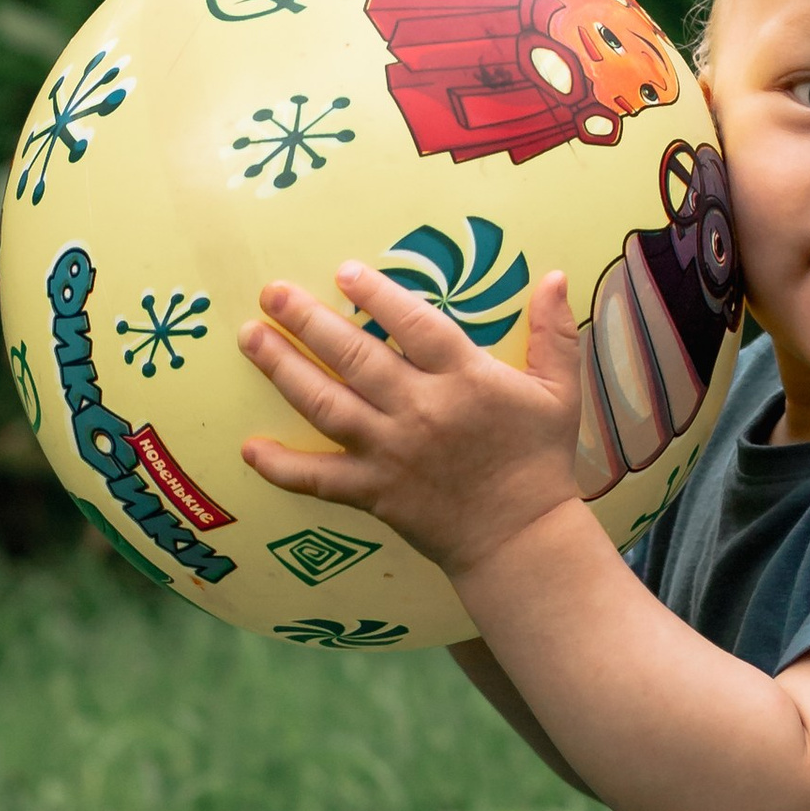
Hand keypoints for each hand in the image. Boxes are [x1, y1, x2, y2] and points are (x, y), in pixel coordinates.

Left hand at [238, 262, 585, 580]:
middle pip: (355, 356)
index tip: (344, 272)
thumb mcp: (559, 392)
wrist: (522, 539)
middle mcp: (422, 410)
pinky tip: (250, 448)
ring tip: (251, 339)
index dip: (377, 294)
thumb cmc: (540, 461)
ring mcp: (391, 452)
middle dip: (308, 320)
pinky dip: (282, 466)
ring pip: (326, 404)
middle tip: (271, 293)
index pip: (413, 323)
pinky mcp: (374, 492)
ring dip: (283, 370)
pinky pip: (319, 478)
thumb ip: (554, 333)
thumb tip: (557, 276)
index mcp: (466, 378)